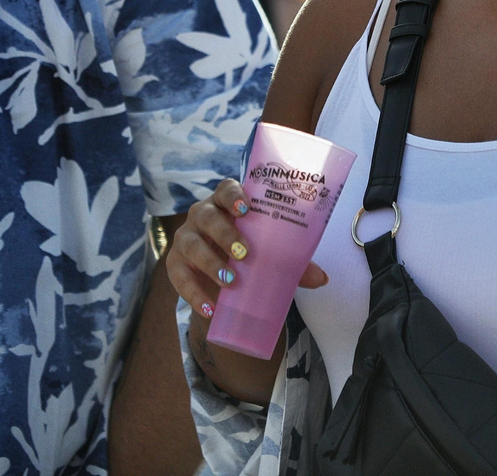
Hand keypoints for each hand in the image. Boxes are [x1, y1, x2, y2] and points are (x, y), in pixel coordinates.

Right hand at [166, 178, 328, 320]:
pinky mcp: (175, 263)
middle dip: (224, 233)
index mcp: (226, 202)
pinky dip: (193, 293)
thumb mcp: (271, 251)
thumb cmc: (251, 249)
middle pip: (207, 216)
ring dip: (209, 262)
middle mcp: (202, 214)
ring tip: (230, 281)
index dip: (233, 195)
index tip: (246, 209)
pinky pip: (179, 277)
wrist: (223, 274)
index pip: (225, 188)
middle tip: (244, 253)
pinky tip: (210, 307)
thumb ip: (294, 261)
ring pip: (191, 244)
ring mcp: (186, 237)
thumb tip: (322, 279)